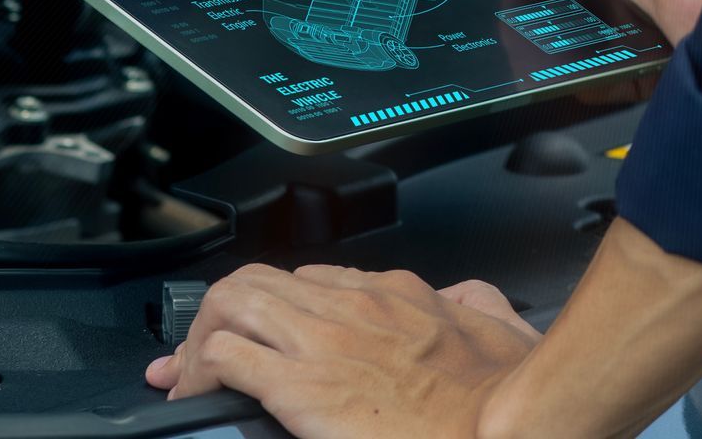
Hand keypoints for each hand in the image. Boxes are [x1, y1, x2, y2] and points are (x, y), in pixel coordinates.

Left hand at [145, 265, 540, 437]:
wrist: (511, 425)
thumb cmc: (509, 394)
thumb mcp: (501, 327)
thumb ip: (476, 304)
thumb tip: (468, 298)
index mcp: (394, 295)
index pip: (314, 278)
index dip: (278, 303)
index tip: (264, 329)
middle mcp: (349, 306)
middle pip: (258, 281)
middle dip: (223, 312)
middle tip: (206, 350)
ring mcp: (320, 340)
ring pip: (230, 304)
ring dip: (201, 337)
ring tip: (190, 371)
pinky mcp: (300, 384)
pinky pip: (224, 357)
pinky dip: (198, 372)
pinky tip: (195, 393)